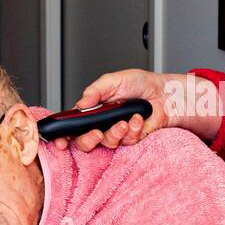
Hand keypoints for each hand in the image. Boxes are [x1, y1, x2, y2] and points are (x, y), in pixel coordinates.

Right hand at [49, 69, 203, 151]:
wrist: (164, 93)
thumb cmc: (140, 84)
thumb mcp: (114, 80)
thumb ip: (95, 90)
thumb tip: (81, 103)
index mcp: (92, 109)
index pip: (72, 124)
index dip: (62, 135)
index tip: (60, 141)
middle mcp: (101, 123)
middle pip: (84, 141)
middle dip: (88, 139)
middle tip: (97, 132)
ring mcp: (116, 133)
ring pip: (106, 143)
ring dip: (115, 132)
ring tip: (125, 121)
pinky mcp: (131, 139)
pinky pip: (127, 142)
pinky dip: (133, 130)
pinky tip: (138, 118)